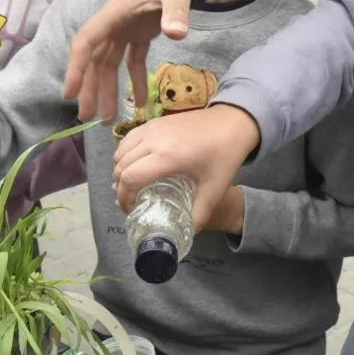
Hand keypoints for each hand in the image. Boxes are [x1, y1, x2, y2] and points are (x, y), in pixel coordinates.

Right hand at [64, 0, 194, 121]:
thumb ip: (175, 11)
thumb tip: (176, 33)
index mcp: (113, 15)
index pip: (86, 43)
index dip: (75, 68)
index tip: (69, 93)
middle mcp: (113, 26)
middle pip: (94, 61)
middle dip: (89, 89)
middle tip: (87, 117)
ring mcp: (124, 31)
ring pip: (109, 66)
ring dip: (108, 91)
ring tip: (107, 119)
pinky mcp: (138, 36)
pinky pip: (132, 62)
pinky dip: (136, 81)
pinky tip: (141, 102)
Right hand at [113, 104, 257, 227]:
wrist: (233, 121)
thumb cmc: (225, 155)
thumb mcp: (215, 189)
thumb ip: (200, 215)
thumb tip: (187, 234)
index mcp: (167, 157)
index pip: (129, 178)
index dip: (124, 197)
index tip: (131, 209)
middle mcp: (154, 140)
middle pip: (121, 165)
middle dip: (120, 186)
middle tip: (131, 199)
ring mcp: (152, 127)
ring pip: (121, 150)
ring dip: (120, 168)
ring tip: (132, 183)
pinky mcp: (154, 121)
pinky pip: (129, 138)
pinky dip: (125, 152)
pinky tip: (137, 163)